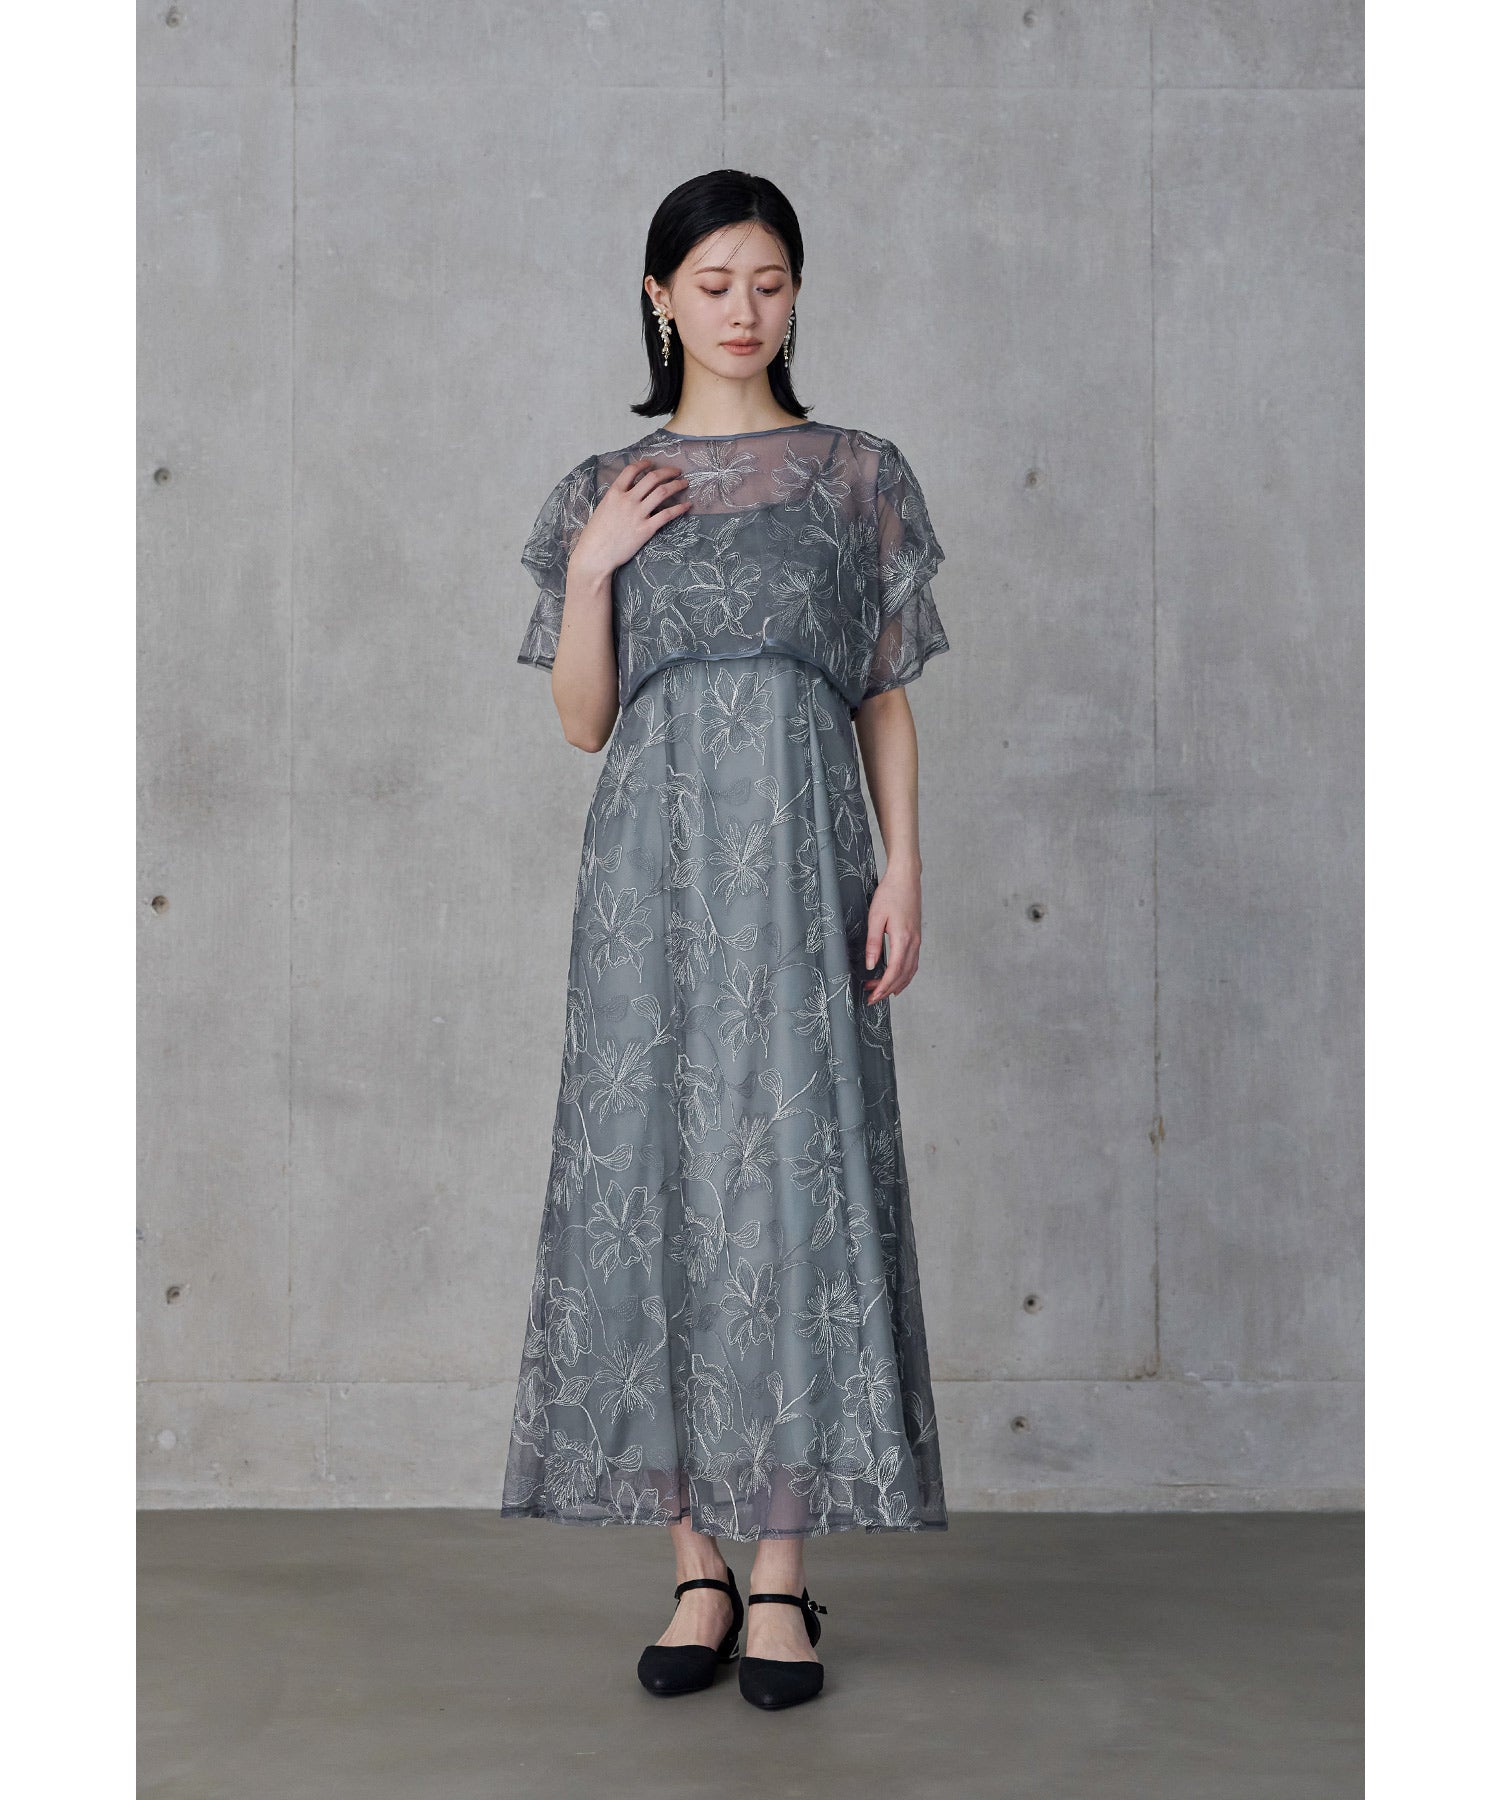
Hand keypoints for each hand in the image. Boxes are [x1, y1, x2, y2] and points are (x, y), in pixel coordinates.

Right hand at [570, 458, 690, 580]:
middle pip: (652, 478)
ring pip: (662, 492)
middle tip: (676, 471)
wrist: (595, 555)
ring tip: (684, 483)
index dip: (643, 464)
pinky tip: (687, 505)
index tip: (651, 463)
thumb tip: (629, 492)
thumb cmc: (595, 534)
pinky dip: (679, 508)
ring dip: (676, 485)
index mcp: (614, 493)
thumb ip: (616, 498)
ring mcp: (637, 514)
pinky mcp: (646, 529)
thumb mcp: (602, 508)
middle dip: (667, 471)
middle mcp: (627, 500)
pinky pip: (667, 514)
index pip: (631, 470)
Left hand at [862, 864, 921, 1003]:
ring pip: (910, 971)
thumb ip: (873, 943)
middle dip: (887, 990)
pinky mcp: (917, 937)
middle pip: (903, 975)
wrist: (906, 878)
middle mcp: (914, 943)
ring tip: (881, 992)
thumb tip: (871, 965)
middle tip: (872, 998)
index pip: (894, 971)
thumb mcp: (875, 917)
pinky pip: (913, 963)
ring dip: (896, 984)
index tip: (872, 996)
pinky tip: (896, 978)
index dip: (883, 987)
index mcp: (903, 938)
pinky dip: (905, 975)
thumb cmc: (890, 894)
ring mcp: (917, 940)